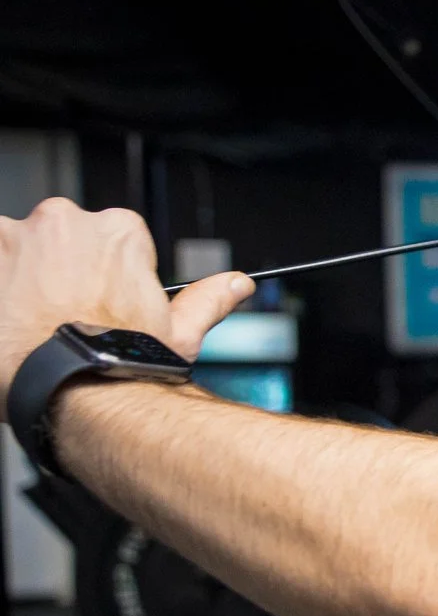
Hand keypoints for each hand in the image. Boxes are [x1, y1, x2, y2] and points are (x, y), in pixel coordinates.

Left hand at [0, 199, 254, 387]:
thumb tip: (237, 285)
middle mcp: (64, 223)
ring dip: (18, 278)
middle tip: (60, 316)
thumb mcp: (178, 334)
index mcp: (118, 232)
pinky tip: (11, 324)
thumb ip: (207, 300)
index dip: (99, 274)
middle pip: (56, 238)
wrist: (69, 393)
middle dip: (55, 272)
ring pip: (12, 248)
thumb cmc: (120, 366)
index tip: (93, 302)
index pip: (105, 239)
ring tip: (28, 323)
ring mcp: (14, 238)